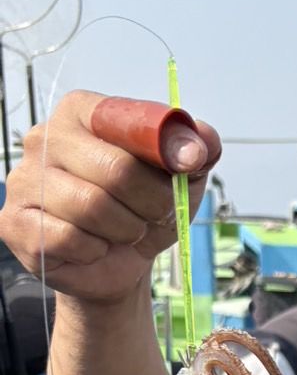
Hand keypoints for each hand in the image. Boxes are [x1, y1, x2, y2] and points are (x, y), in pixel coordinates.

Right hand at [0, 91, 221, 302]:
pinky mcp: (14, 222)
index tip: (190, 166)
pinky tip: (95, 247)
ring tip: (127, 230)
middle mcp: (44, 137)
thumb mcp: (184, 175)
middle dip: (152, 201)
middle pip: (115, 169)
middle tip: (157, 213)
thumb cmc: (146, 207)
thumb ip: (199, 146)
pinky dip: (96, 250)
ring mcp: (23, 179)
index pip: (127, 119)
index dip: (165, 148)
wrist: (122, 263)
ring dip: (126, 229)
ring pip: (92, 207)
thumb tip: (197, 146)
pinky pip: (68, 239)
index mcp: (82, 112)